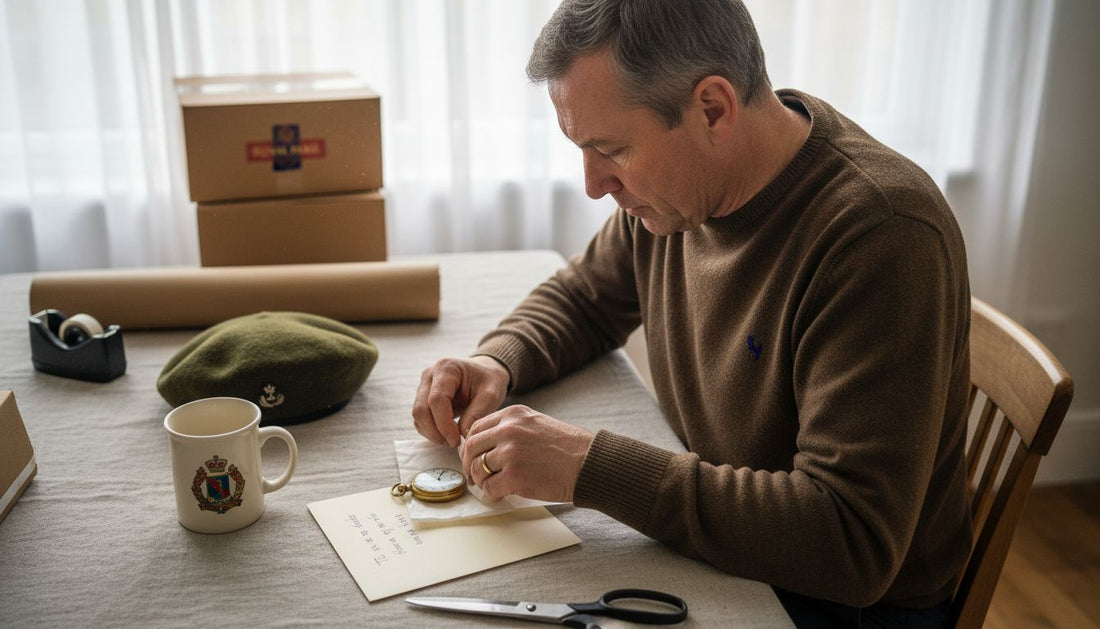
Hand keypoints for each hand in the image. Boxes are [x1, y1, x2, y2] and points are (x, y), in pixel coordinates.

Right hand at [412, 355, 509, 446]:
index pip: (436, 399)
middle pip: (421, 409)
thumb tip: (461, 435)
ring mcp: (423, 386)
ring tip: (452, 440)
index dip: (444, 424)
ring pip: (418, 416)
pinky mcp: (422, 398)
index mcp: (447, 368)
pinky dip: (430, 431)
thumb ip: (477, 413)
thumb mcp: (491, 394)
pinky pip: (420, 419)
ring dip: (432, 433)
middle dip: (436, 431)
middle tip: (454, 443)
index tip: (456, 440)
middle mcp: (430, 375)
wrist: (484, 372)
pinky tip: (446, 435)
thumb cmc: (489, 380)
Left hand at [461, 405, 594, 502]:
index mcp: (513, 415)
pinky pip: (490, 487)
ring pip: (478, 468)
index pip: (476, 427)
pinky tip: (502, 494)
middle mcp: (508, 430)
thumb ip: (512, 429)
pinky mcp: (514, 476)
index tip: (471, 456)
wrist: (589, 463)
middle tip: (474, 476)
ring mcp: (510, 453)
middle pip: (471, 447)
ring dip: (481, 481)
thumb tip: (489, 447)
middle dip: (469, 464)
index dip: (470, 446)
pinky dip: (492, 493)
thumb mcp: (536, 424)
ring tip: (491, 486)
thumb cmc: (569, 447)